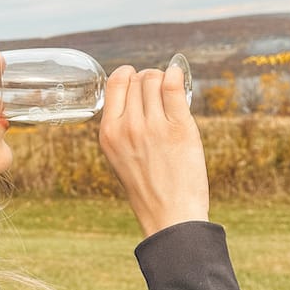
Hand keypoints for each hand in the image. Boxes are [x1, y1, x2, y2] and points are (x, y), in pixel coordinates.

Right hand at [99, 64, 209, 237]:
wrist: (170, 215)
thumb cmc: (148, 188)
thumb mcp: (119, 157)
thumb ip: (122, 127)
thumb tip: (136, 93)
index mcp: (109, 132)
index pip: (115, 82)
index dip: (128, 75)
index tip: (137, 80)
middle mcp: (128, 126)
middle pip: (138, 78)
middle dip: (149, 79)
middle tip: (158, 91)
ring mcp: (153, 126)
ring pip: (156, 79)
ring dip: (164, 79)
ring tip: (170, 92)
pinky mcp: (179, 127)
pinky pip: (174, 86)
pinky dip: (177, 75)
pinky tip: (180, 76)